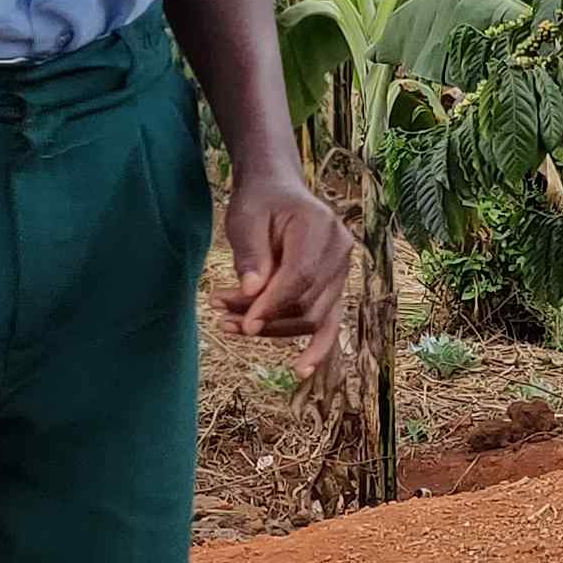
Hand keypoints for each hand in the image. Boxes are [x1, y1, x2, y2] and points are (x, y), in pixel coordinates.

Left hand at [216, 165, 356, 373]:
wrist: (277, 193)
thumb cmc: (259, 203)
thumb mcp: (245, 220)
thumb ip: (251, 254)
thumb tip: (253, 293)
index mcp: (321, 226)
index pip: (300, 276)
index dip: (273, 304)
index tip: (243, 322)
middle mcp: (340, 251)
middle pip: (306, 301)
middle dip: (264, 317)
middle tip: (220, 312)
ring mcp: (342, 272)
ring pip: (313, 317)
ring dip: (272, 329)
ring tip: (229, 324)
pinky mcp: (335, 289)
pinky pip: (330, 323)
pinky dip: (318, 348)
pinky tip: (301, 370)